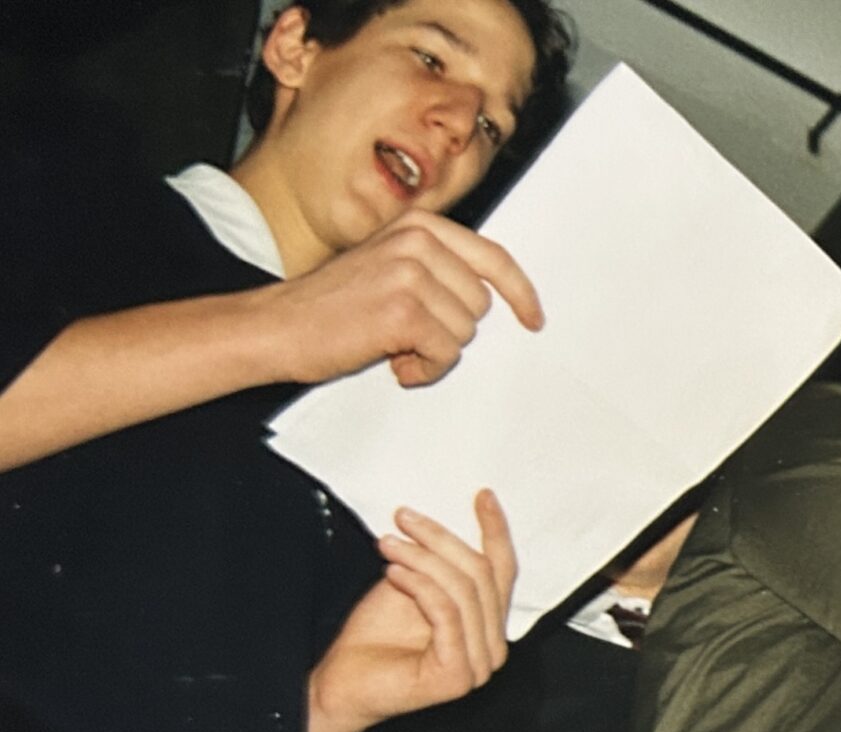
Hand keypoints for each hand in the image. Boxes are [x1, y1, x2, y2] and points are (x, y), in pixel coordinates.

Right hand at [258, 209, 540, 387]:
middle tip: (408, 332)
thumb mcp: (387, 265)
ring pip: (466, 332)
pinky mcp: (405, 311)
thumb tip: (492, 295)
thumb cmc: (332, 304)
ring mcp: (411, 274)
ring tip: (394, 343)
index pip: (493, 257)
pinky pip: (446, 355)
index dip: (521, 292)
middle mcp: (417, 242)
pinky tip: (393, 360)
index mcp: (418, 225)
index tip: (534, 318)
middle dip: (452, 328)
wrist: (277, 325)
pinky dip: (424, 369)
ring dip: (435, 350)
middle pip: (481, 304)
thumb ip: (435, 267)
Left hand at [306, 490, 517, 731]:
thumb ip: (437, 566)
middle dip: (441, 540)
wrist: (342, 685)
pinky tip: (393, 572)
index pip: (502, 572)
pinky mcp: (459, 676)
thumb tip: (443, 522)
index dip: (494, 531)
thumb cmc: (372, 640)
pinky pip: (446, 614)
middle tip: (404, 519)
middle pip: (482, 575)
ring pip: (464, 591)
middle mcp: (493, 648)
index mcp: (488, 627)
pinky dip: (419, 586)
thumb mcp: (411, 586)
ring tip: (388, 544)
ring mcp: (479, 666)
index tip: (481, 497)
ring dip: (422, 559)